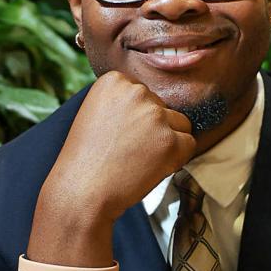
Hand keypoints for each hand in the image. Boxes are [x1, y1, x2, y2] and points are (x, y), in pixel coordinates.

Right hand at [43, 71, 196, 224]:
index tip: (120, 134)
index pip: (145, 95)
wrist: (82, 190)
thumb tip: (152, 105)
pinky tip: (151, 167)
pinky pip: (189, 144)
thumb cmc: (86, 159)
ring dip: (166, 142)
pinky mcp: (170, 140)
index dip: (136, 119)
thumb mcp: (96, 114)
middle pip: (163, 108)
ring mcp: (155, 115)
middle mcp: (136, 91)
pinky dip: (176, 159)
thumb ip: (123, 103)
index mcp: (115, 81)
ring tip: (139, 159)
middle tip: (128, 151)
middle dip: (153, 129)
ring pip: (180, 124)